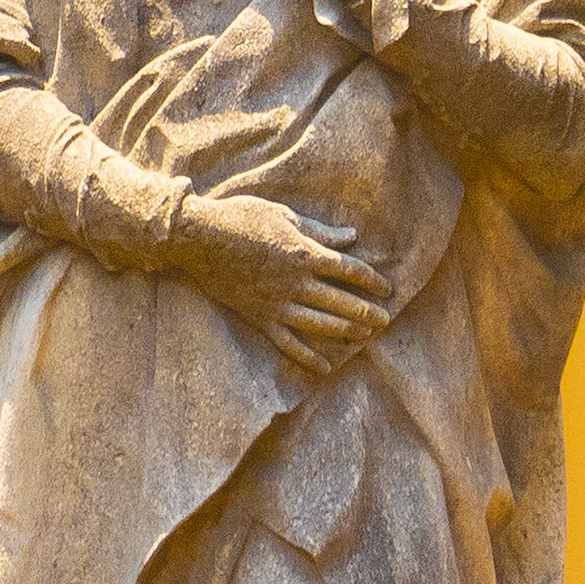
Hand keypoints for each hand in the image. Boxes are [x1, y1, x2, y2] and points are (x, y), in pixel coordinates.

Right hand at [166, 192, 393, 375]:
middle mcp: (296, 283)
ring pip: (319, 323)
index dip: (371, 280)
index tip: (386, 288)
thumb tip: (352, 238)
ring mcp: (277, 303)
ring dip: (345, 331)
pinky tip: (323, 367)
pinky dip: (306, 356)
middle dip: (367, 311)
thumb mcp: (284, 216)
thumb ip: (319, 231)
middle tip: (385, 320)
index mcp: (305, 254)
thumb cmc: (241, 218)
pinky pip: (287, 342)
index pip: (350, 270)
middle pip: (341, 301)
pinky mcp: (259, 316)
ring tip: (364, 336)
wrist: (198, 238)